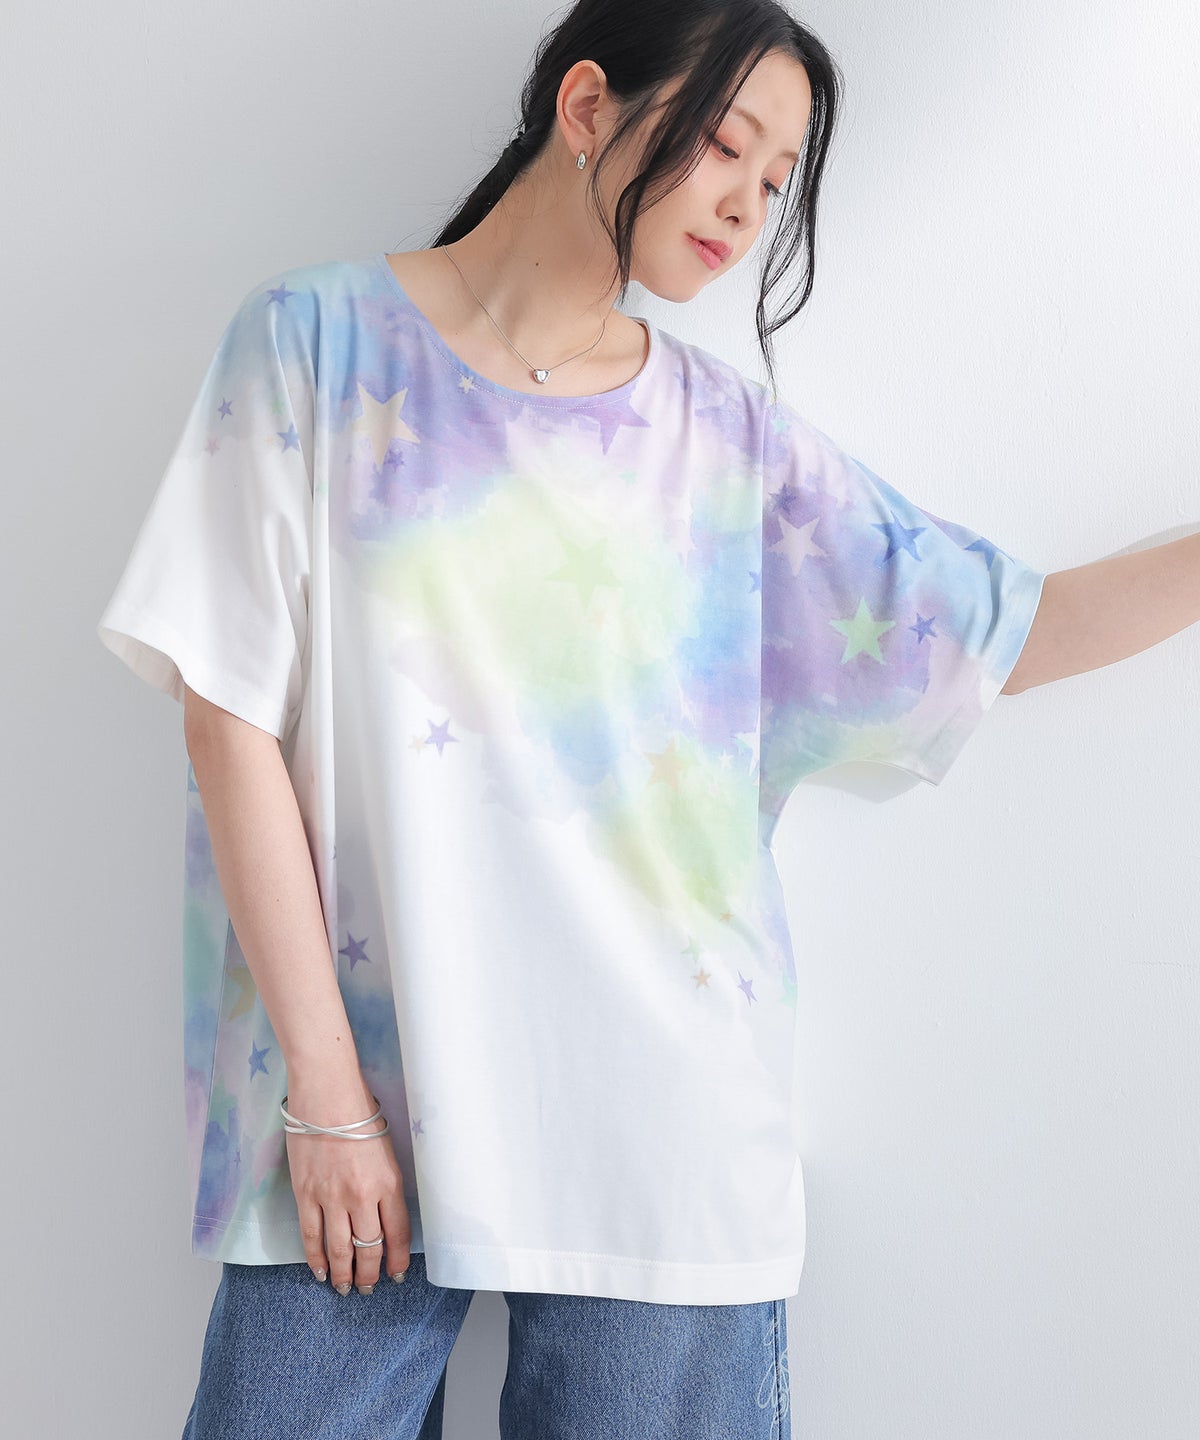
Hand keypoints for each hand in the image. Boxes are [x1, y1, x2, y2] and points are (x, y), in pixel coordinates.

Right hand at [285, 1077, 412, 1294]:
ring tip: (345, 1289)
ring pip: (340, 1249)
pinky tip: (320, 1272)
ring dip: (343, 1274)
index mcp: (389, 1182)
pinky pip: (311, 1235)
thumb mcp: (386, 1148)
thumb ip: (387, 1182)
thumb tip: (385, 1213)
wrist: (326, 1090)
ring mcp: (331, 1197)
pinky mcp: (306, 1193)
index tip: (397, 1275)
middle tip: (369, 1288)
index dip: (398, 1259)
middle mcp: (362, 1195)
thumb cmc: (360, 1111)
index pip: (398, 1233)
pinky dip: (316, 1259)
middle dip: (370, 1274)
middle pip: (369, 1248)